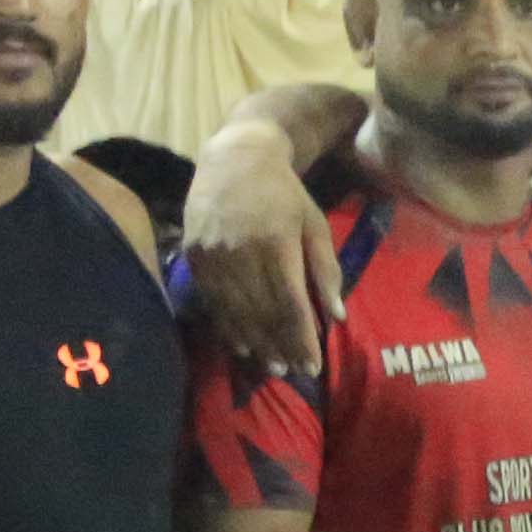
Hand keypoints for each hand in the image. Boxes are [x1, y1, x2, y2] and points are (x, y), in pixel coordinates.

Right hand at [180, 123, 343, 378]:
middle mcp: (240, 252)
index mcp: (276, 244)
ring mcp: (213, 255)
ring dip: (254, 344)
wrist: (234, 159)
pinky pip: (212, 301)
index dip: (301, 339)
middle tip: (294, 372)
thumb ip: (326, 270)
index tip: (312, 365)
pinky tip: (241, 346)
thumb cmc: (284, 193)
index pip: (290, 304)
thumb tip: (336, 315)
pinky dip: (227, 327)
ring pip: (235, 312)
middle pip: (261, 313)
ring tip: (272, 366)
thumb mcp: (314, 224)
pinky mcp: (194, 256)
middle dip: (280, 347)